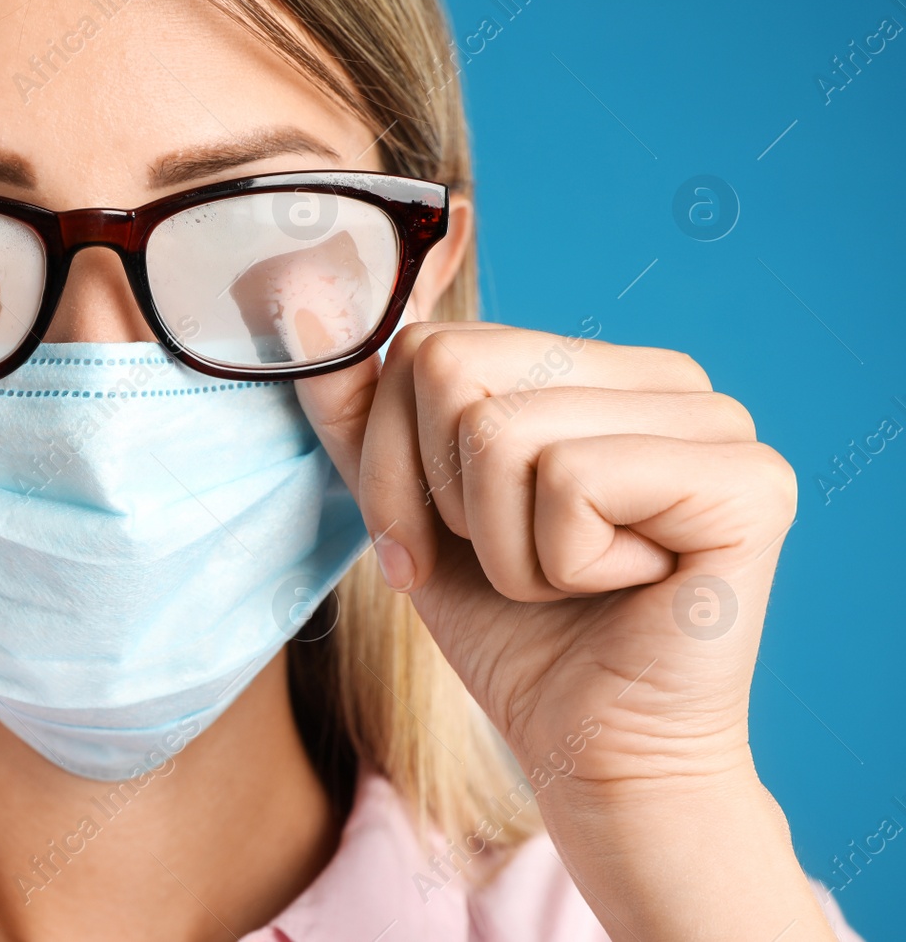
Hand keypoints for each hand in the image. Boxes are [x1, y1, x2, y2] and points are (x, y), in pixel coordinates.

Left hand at [297, 320, 845, 937]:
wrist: (591, 751)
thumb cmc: (510, 631)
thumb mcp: (408, 507)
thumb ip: (360, 407)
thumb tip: (305, 301)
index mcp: (594, 368)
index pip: (426, 346)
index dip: (393, 460)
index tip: (427, 543)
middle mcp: (664, 378)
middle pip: (451, 374)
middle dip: (441, 501)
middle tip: (513, 567)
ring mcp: (717, 421)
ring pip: (501, 432)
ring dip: (503, 546)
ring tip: (572, 580)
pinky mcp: (748, 481)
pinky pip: (571, 481)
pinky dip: (559, 564)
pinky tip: (623, 588)